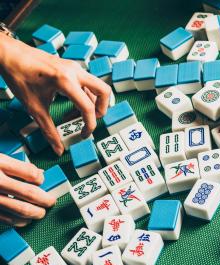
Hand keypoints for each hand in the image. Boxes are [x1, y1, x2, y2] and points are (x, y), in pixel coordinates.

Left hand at [0, 34, 110, 155]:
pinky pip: (86, 83)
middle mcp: (75, 72)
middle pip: (104, 91)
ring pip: (96, 87)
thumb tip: (58, 149)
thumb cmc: (18, 76)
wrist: (8, 54)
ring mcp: (74, 67)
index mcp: (65, 81)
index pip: (88, 107)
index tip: (83, 134)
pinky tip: (70, 104)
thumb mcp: (33, 107)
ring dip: (91, 103)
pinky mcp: (71, 67)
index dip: (89, 125)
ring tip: (74, 116)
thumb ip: (48, 130)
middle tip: (91, 121)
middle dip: (101, 110)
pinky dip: (84, 96)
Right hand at [0, 154, 55, 226]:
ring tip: (41, 212)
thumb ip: (15, 165)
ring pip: (20, 209)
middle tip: (50, 201)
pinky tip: (24, 220)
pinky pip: (6, 219)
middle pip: (29, 193)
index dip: (40, 178)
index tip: (42, 179)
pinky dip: (19, 221)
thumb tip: (37, 174)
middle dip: (45, 199)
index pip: (29, 173)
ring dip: (35, 213)